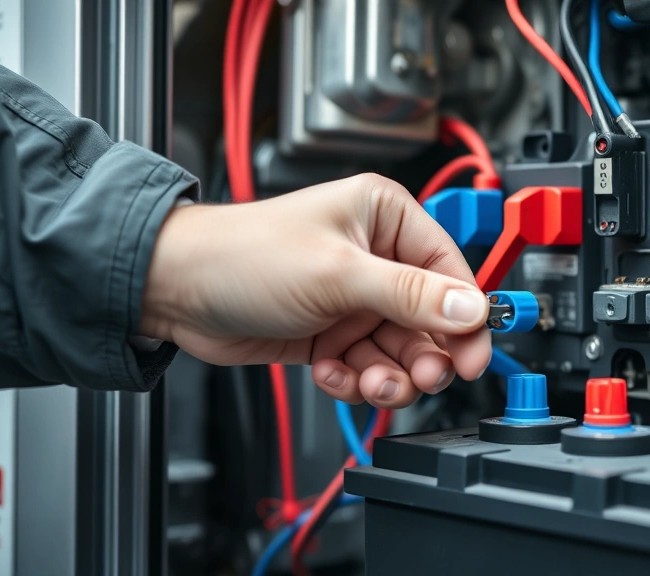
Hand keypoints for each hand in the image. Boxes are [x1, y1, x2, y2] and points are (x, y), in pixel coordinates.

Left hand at [140, 173, 491, 407]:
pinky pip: (368, 365)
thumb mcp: (338, 273)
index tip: (473, 356)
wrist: (176, 290)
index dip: (466, 318)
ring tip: (366, 381)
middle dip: (423, 355)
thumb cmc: (244, 255)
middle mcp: (376, 257)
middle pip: (431, 320)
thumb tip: (471, 308)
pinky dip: (354, 379)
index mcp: (386, 218)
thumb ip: (411, 295)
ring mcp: (355, 298)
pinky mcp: (334, 332)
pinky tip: (331, 372)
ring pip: (400, 351)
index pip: (451, 272)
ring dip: (389, 375)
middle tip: (417, 377)